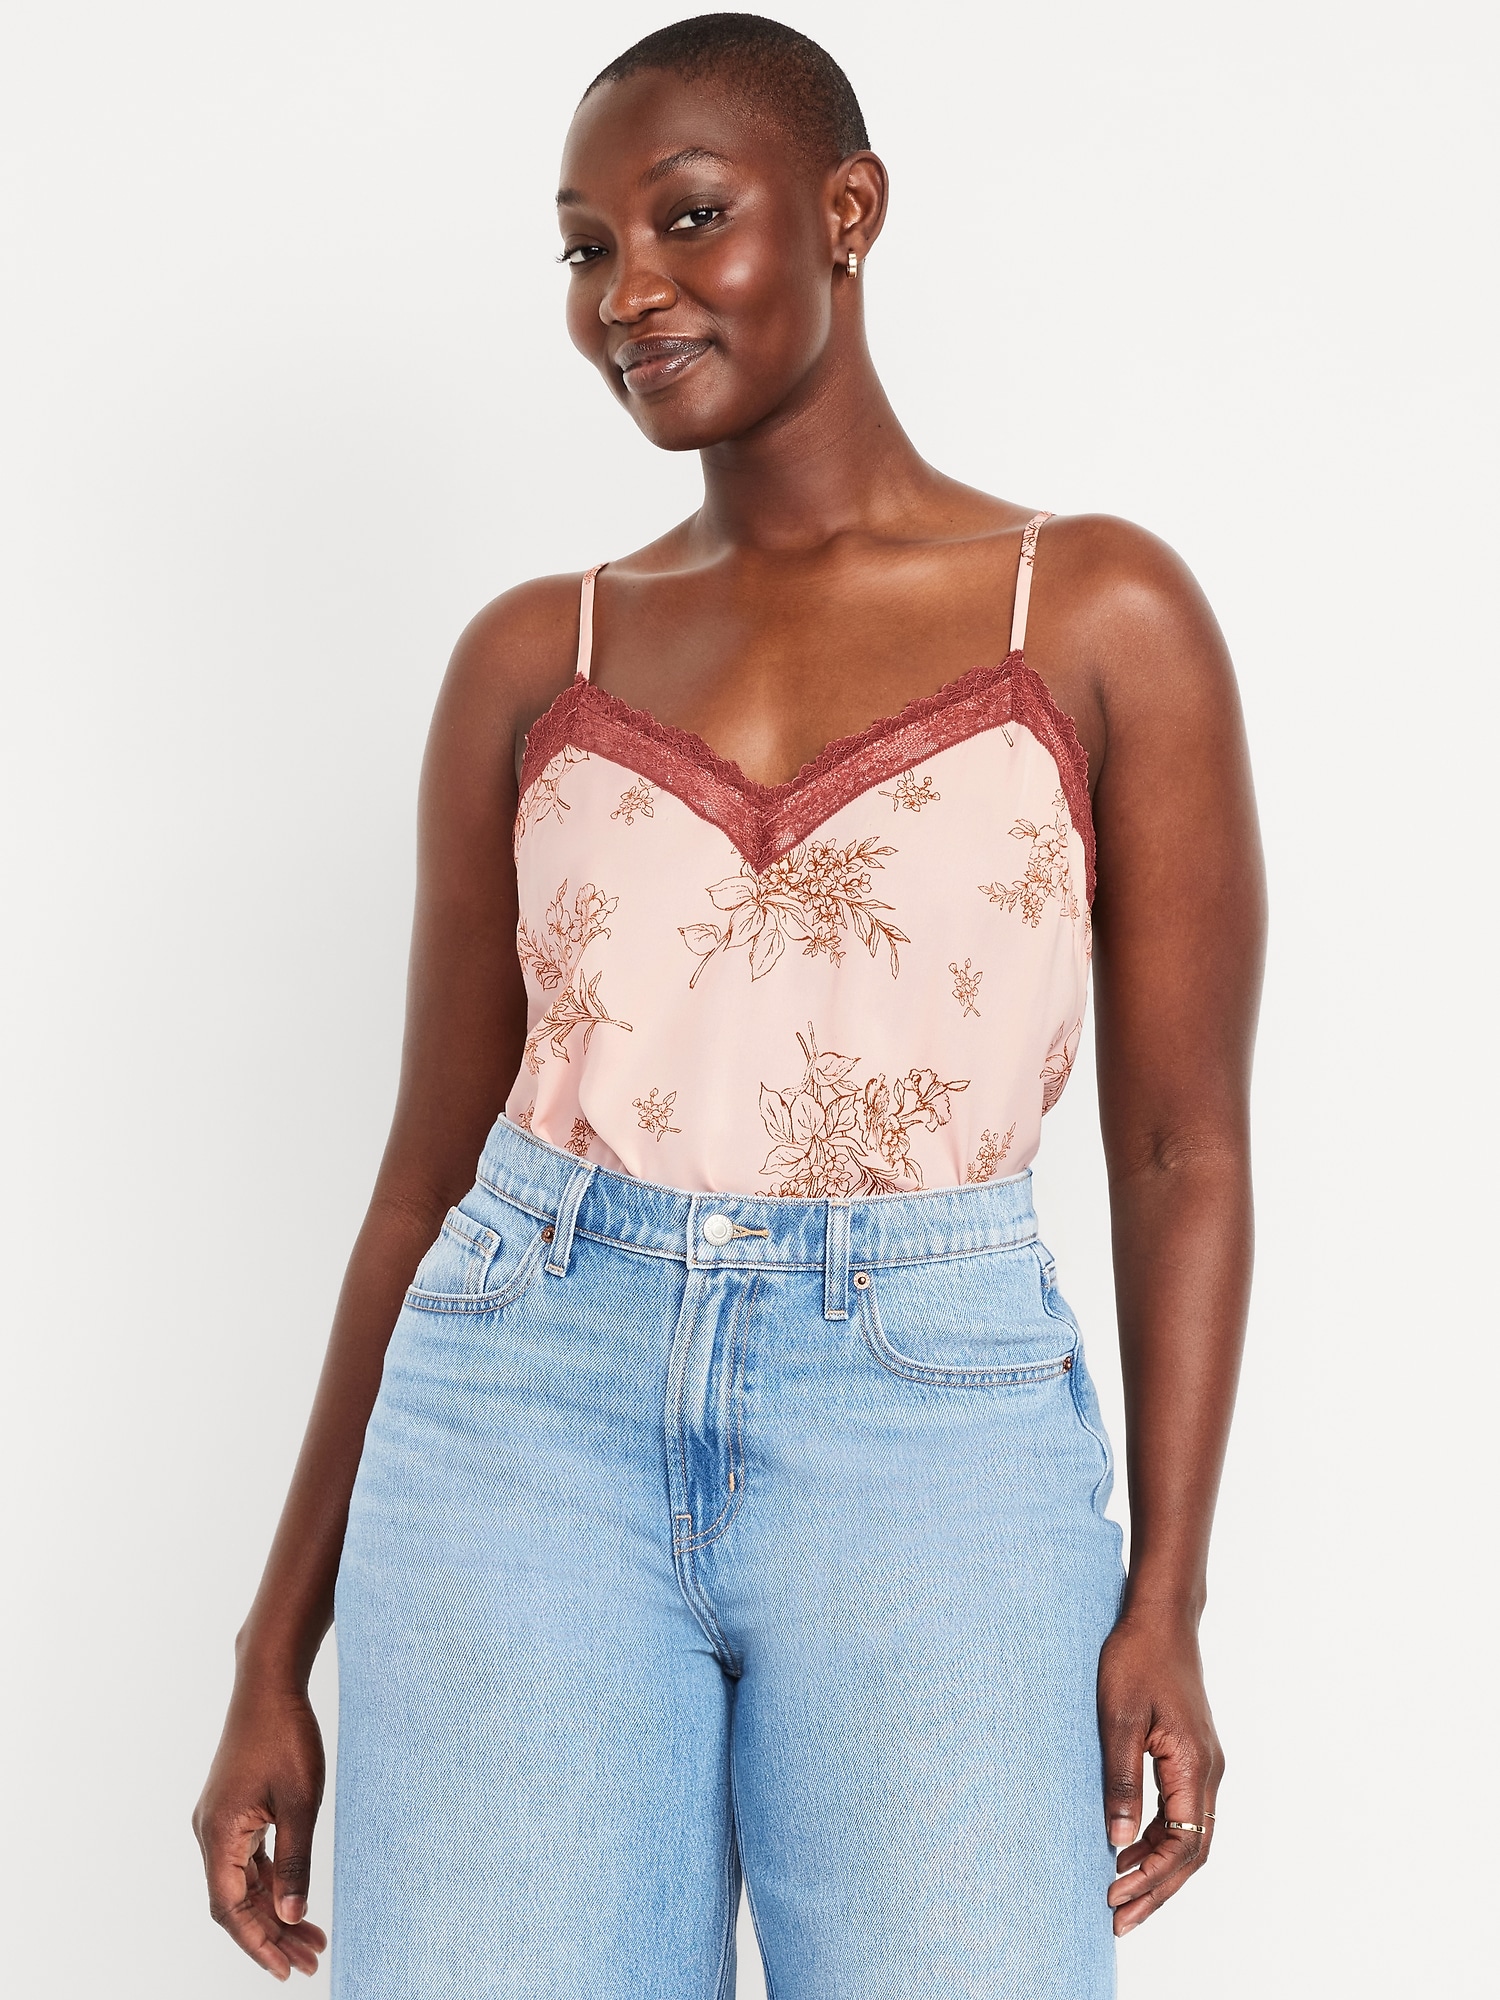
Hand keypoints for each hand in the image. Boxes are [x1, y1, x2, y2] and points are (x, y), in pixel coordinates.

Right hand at [193, 1683, 328, 1978]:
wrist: (269, 1684)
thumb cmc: (286, 1735)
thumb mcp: (300, 1802)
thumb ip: (295, 1861)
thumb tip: (293, 1914)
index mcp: (218, 1834)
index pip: (231, 1908)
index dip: (258, 1942)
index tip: (285, 1970)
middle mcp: (210, 1833)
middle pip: (236, 1901)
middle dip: (272, 1933)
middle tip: (310, 1959)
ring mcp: (219, 1822)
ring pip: (242, 1882)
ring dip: (273, 1909)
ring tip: (311, 1938)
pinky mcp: (233, 1811)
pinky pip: (247, 1860)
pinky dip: (270, 1882)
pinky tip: (294, 1899)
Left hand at [1097, 1609, 1222, 1935]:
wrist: (1159, 1617)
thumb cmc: (1135, 1659)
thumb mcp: (1118, 1720)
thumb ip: (1120, 1782)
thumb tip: (1117, 1842)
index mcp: (1195, 1765)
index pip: (1183, 1843)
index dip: (1151, 1877)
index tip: (1115, 1896)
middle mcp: (1208, 1771)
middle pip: (1191, 1850)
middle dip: (1156, 1888)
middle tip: (1118, 1919)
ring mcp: (1203, 1764)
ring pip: (1189, 1835)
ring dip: (1157, 1868)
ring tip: (1118, 1894)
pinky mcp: (1191, 1756)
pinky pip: (1182, 1812)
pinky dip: (1158, 1840)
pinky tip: (1127, 1850)